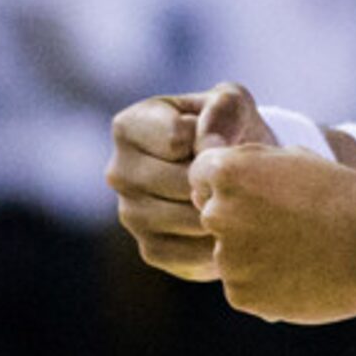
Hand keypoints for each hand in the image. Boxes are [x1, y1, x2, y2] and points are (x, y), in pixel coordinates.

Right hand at [107, 83, 277, 279]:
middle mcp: (118, 172)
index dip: (211, 140)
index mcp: (128, 127)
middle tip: (235, 175)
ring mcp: (130, 214)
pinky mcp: (151, 250)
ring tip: (234, 197)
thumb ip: (223, 109)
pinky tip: (229, 224)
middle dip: (217, 179)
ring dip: (221, 210)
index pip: (175, 139)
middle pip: (181, 182)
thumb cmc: (229, 129)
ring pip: (188, 218)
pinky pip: (190, 253)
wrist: (236, 174)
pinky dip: (219, 242)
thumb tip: (209, 148)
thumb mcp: (231, 102)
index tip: (220, 139)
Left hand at [188, 144, 355, 324]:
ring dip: (252, 253)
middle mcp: (218, 214)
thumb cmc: (341, 194)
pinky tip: (299, 274)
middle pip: (213, 216)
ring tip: (299, 251)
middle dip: (238, 219)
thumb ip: (250, 165)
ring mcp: (227, 258)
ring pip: (228, 254)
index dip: (230, 183)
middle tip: (284, 224)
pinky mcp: (240, 295)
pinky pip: (242, 286)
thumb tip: (221, 180)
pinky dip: (264, 283)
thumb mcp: (294, 158)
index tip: (260, 193)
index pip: (201, 176)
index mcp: (228, 173)